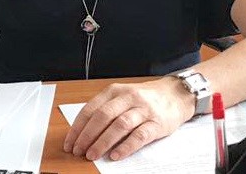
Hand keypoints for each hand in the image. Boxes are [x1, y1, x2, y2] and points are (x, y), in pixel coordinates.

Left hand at [63, 77, 194, 160]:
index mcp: (115, 91)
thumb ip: (105, 110)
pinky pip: (139, 135)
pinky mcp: (157, 123)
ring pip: (120, 125)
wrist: (175, 95)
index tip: (70, 143)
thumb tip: (82, 133)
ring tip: (92, 155)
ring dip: (103, 141)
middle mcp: (128, 97)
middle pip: (103, 116)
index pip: (91, 109)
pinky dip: (126, 146)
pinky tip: (116, 155)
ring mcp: (143, 109)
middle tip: (78, 151)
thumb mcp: (122, 97)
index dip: (78, 127)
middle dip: (88, 135)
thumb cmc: (144, 99)